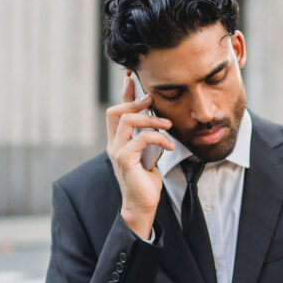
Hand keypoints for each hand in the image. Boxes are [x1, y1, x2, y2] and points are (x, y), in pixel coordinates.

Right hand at [106, 74, 174, 238]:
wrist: (142, 205)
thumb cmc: (146, 182)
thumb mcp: (149, 154)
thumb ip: (148, 139)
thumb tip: (157, 122)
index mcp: (118, 142)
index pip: (117, 112)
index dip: (124, 93)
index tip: (131, 76)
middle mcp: (113, 145)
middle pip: (115, 111)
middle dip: (135, 101)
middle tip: (153, 100)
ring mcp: (117, 152)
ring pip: (128, 120)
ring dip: (151, 119)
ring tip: (168, 125)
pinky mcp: (124, 160)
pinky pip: (141, 138)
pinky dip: (158, 138)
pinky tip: (169, 146)